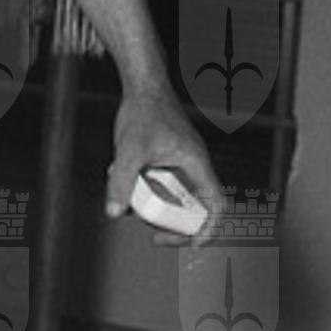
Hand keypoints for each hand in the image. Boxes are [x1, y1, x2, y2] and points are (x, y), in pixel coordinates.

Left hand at [105, 83, 227, 235]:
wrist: (141, 86)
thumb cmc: (143, 111)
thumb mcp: (130, 149)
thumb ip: (122, 181)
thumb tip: (114, 212)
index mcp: (197, 165)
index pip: (216, 205)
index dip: (209, 229)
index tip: (191, 244)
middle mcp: (193, 167)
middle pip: (195, 209)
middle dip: (175, 225)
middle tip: (154, 235)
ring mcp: (180, 163)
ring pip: (174, 197)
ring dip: (154, 205)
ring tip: (128, 200)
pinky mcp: (166, 159)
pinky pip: (161, 184)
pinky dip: (144, 188)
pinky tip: (120, 176)